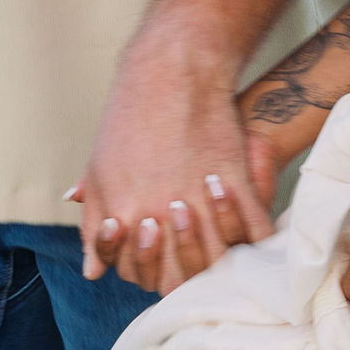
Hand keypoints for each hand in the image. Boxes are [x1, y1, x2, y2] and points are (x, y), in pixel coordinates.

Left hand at [74, 17, 275, 293]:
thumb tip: (92, 272)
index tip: (152, 246)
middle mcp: (161, 218)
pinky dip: (256, 238)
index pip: (136, 274)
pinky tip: (251, 232)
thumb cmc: (131, 119)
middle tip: (183, 249)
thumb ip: (95, 226)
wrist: (173, 71)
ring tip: (214, 238)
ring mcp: (199, 204)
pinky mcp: (234, 183)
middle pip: (177, 278)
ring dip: (217, 257)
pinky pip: (254, 230)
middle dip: (180, 270)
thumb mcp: (101, 171)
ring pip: (217, 261)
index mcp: (124, 218)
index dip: (146, 269)